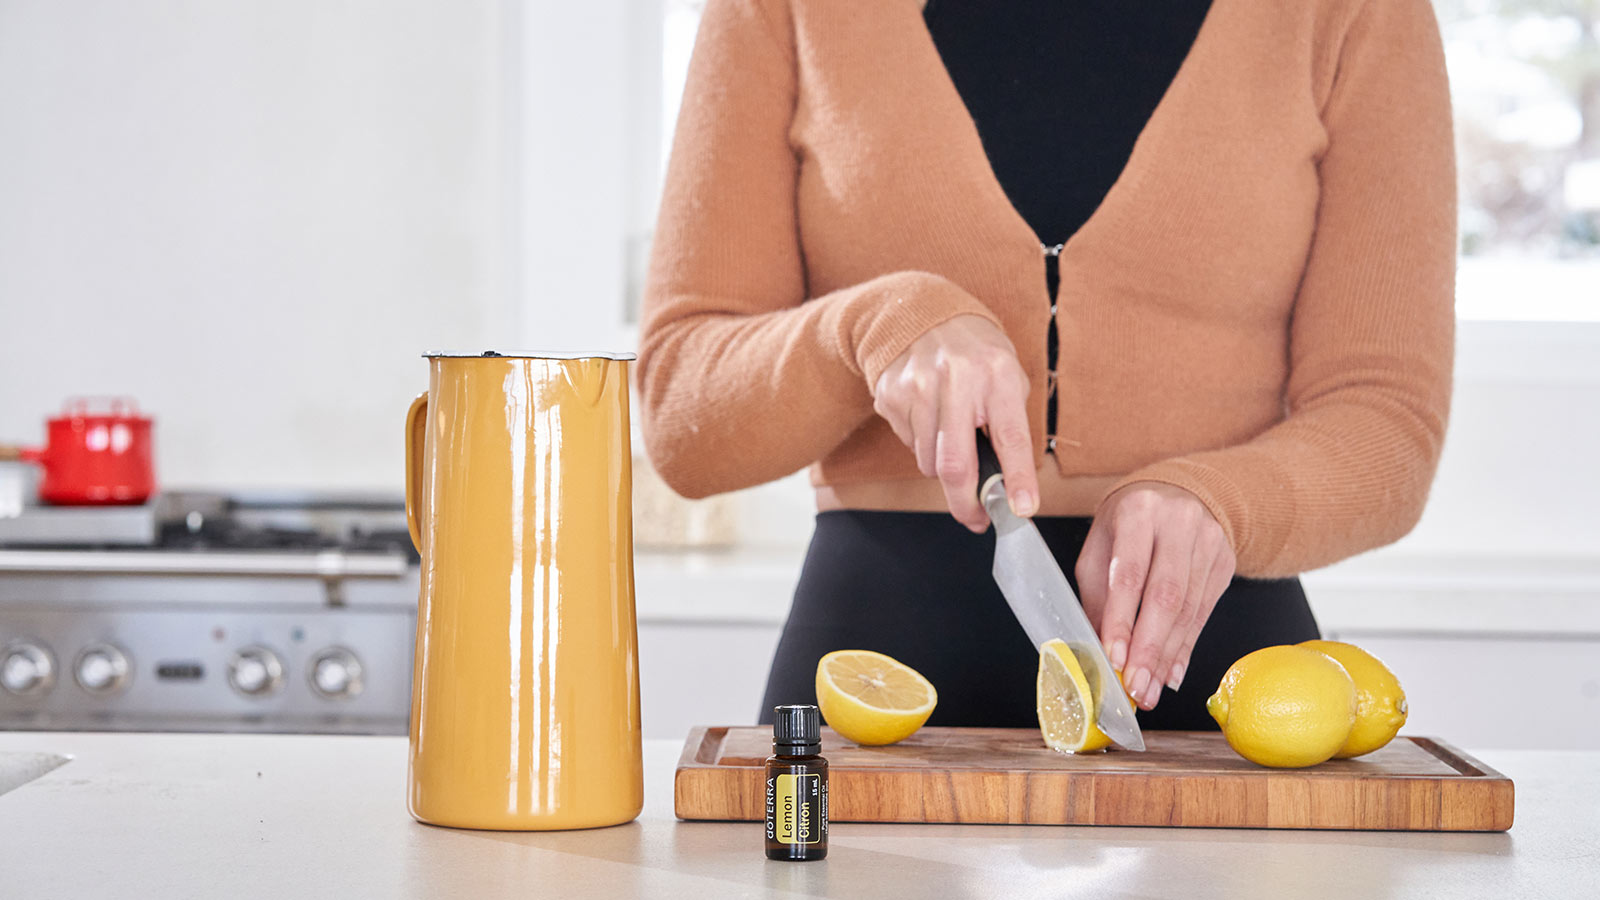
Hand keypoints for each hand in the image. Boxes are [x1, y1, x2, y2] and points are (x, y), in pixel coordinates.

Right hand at [872, 315, 1038, 531]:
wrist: (922, 312)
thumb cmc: (975, 352)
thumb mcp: (1006, 375)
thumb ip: (1008, 423)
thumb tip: (1009, 485)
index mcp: (995, 375)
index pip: (1010, 438)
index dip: (1017, 479)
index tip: (1023, 509)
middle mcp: (955, 380)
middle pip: (955, 465)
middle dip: (966, 503)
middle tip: (976, 519)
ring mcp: (917, 388)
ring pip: (929, 462)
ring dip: (943, 468)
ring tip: (952, 438)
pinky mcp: (891, 396)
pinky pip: (909, 445)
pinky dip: (923, 445)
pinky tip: (929, 416)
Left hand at [1075, 482, 1235, 709]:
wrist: (1179, 493)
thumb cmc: (1127, 524)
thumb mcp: (1100, 547)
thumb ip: (1097, 595)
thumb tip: (1097, 651)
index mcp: (1138, 512)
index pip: (1129, 574)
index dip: (1122, 620)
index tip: (1114, 658)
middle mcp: (1179, 523)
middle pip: (1166, 595)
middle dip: (1149, 648)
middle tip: (1136, 687)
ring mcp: (1209, 541)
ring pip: (1188, 609)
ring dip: (1167, 656)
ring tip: (1149, 689)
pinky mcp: (1225, 562)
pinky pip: (1204, 613)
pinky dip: (1185, 647)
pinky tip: (1171, 673)